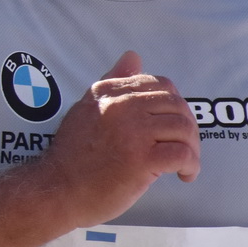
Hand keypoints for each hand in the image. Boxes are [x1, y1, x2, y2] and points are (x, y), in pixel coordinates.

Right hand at [36, 51, 200, 225]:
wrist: (56, 190)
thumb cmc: (72, 156)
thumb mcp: (86, 109)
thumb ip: (112, 82)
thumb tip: (132, 56)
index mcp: (108, 92)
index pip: (159, 85)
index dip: (173, 106)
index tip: (169, 127)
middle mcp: (121, 106)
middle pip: (177, 106)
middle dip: (187, 129)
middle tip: (182, 148)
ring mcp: (132, 132)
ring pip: (184, 129)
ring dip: (192, 149)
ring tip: (184, 164)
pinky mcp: (141, 160)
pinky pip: (183, 154)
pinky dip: (191, 166)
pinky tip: (184, 175)